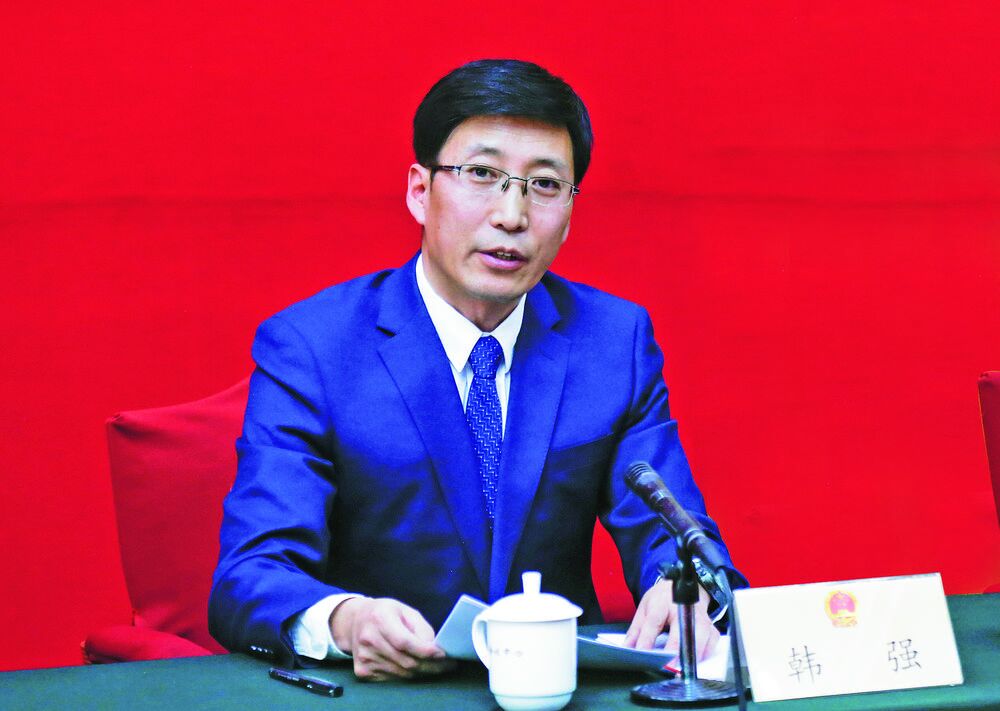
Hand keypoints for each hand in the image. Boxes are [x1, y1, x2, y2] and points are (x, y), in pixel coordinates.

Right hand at [329, 596, 453, 680]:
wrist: (354, 622)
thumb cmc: (385, 613)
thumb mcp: (405, 610)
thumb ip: (421, 628)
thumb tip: (434, 648)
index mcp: (380, 619)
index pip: (404, 642)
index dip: (425, 651)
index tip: (443, 654)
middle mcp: (369, 640)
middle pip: (405, 661)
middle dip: (431, 665)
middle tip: (447, 665)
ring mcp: (365, 658)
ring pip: (402, 673)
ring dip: (422, 672)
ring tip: (436, 667)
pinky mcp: (363, 671)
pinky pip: (393, 679)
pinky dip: (408, 675)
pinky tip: (416, 668)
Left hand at [623, 578, 718, 659]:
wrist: (682, 587)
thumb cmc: (662, 600)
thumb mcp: (645, 609)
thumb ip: (636, 630)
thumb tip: (628, 649)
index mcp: (662, 603)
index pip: (654, 622)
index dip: (647, 639)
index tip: (643, 654)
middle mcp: (683, 609)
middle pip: (682, 630)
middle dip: (676, 650)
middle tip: (668, 665)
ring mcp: (699, 617)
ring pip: (701, 637)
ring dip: (691, 655)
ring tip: (681, 667)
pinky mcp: (710, 626)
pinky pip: (711, 642)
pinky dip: (704, 653)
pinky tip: (694, 660)